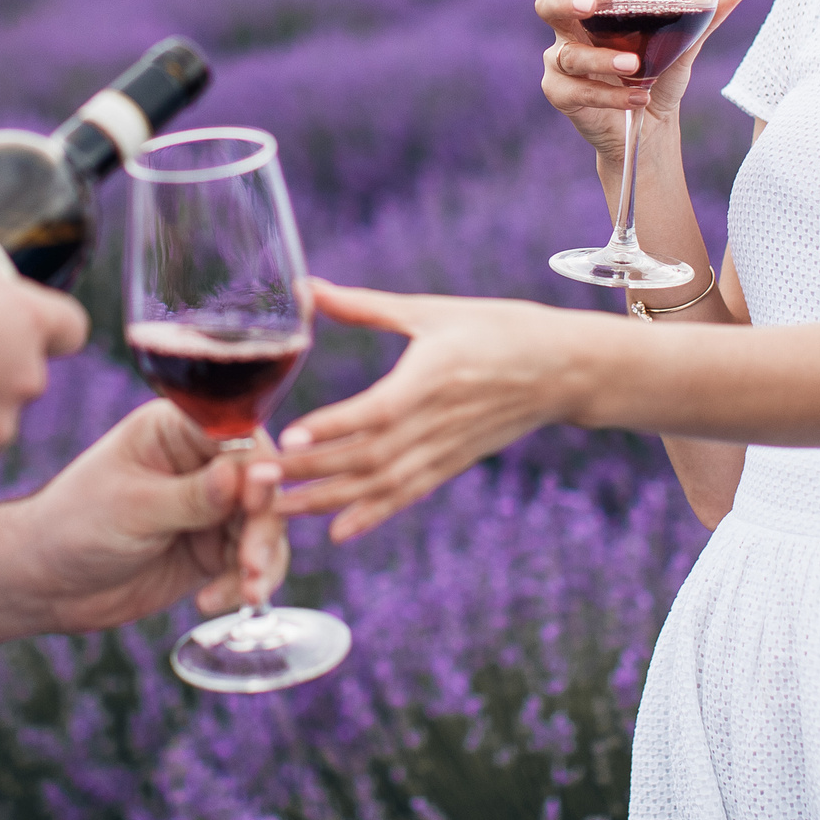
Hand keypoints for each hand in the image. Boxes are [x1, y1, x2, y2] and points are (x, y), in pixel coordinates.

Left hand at [0, 400, 289, 665]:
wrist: (44, 583)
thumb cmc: (73, 527)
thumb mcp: (132, 508)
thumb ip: (191, 495)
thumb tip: (245, 474)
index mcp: (176, 430)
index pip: (239, 437)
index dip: (259, 469)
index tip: (258, 502)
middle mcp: (200, 463)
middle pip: (261, 486)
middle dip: (262, 527)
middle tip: (249, 564)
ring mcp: (209, 508)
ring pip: (263, 527)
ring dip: (260, 561)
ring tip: (244, 593)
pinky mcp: (209, 549)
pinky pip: (249, 562)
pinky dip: (243, 583)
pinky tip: (214, 602)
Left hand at [276, 279, 598, 541]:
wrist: (562, 368)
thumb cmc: (495, 327)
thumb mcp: (431, 310)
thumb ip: (364, 305)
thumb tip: (306, 287)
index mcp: (432, 376)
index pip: (378, 409)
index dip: (335, 425)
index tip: (291, 435)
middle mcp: (437, 420)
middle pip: (368, 455)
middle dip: (311, 472)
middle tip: (257, 481)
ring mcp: (445, 448)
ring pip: (381, 483)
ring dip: (328, 500)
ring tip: (278, 510)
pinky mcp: (452, 464)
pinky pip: (408, 495)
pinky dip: (373, 515)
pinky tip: (339, 532)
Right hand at [536, 0, 746, 162]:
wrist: (651, 126)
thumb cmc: (660, 74)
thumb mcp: (683, 44)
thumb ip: (704, 16)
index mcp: (597, 7)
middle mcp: (572, 30)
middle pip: (548, 5)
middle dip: (564, 1)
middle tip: (591, 5)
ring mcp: (562, 62)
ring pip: (568, 54)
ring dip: (601, 59)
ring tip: (634, 66)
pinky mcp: (561, 94)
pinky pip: (577, 91)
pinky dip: (609, 96)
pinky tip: (637, 97)